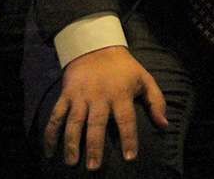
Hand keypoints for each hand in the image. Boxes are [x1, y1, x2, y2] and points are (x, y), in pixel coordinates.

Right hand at [44, 46, 166, 169]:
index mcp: (120, 94)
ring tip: (72, 163)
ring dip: (71, 143)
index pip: (126, 119)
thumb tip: (164, 124)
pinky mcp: (66, 95)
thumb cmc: (124, 68)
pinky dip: (50, 134)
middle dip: (95, 146)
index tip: (129, 157)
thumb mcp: (144, 79)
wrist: (96, 46)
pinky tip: (49, 151)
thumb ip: (156, 101)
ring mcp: (80, 96)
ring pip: (74, 122)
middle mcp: (99, 96)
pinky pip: (56, 116)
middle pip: (96, 124)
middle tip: (94, 167)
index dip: (128, 138)